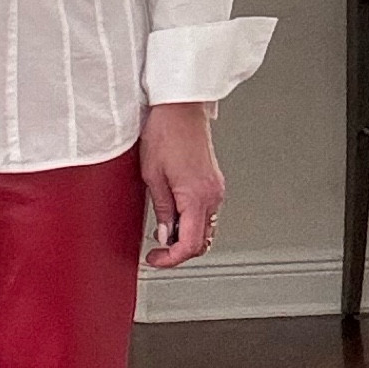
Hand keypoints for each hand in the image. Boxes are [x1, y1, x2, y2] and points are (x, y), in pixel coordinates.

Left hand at [140, 102, 224, 269]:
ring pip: (206, 228)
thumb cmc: (165, 132)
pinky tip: (174, 214)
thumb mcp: (152, 176)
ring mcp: (216, 188)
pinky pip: (206, 212)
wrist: (179, 108)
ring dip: (186, 236)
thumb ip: (161, 210)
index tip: (156, 259)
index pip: (190, 244)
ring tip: (163, 229)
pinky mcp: (213, 181)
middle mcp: (212, 195)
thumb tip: (164, 233)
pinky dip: (192, 220)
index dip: (171, 259)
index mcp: (197, 196)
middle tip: (157, 249)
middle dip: (179, 250)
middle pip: (202, 241)